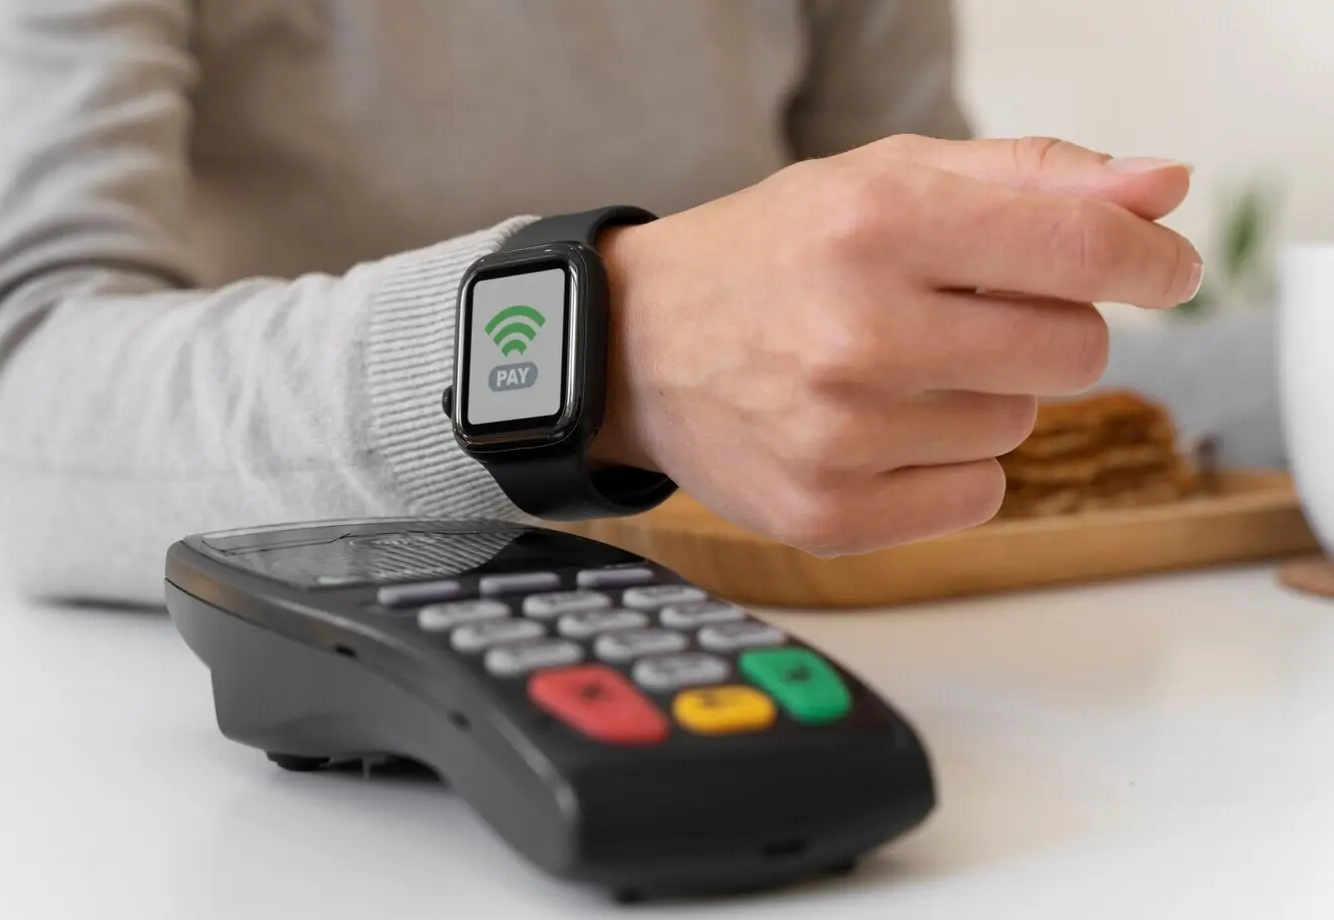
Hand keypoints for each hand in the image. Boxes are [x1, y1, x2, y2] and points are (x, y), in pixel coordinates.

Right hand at [590, 135, 1200, 555]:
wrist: (637, 347)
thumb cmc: (769, 256)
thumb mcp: (883, 178)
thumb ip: (1031, 176)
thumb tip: (1163, 187)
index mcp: (876, 225)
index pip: (1082, 247)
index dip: (1148, 259)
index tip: (1160, 269)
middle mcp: (856, 334)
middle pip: (1072, 353)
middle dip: (1045, 328)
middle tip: (966, 315)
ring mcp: (839, 437)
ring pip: (1020, 427)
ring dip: (983, 395)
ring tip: (892, 371)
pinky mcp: (827, 514)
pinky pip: (977, 495)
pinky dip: (949, 464)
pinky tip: (880, 430)